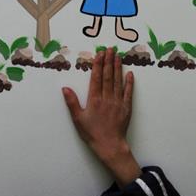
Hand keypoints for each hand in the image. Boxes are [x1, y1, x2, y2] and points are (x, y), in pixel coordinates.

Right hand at [63, 49, 139, 186]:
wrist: (110, 146)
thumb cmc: (92, 133)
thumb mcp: (78, 119)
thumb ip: (72, 102)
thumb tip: (65, 88)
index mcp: (94, 100)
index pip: (96, 78)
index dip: (98, 65)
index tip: (99, 54)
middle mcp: (107, 98)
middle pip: (107, 76)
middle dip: (108, 61)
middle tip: (110, 49)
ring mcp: (117, 102)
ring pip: (117, 81)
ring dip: (117, 67)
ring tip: (118, 56)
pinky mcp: (126, 108)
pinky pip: (128, 92)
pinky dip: (129, 82)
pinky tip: (129, 73)